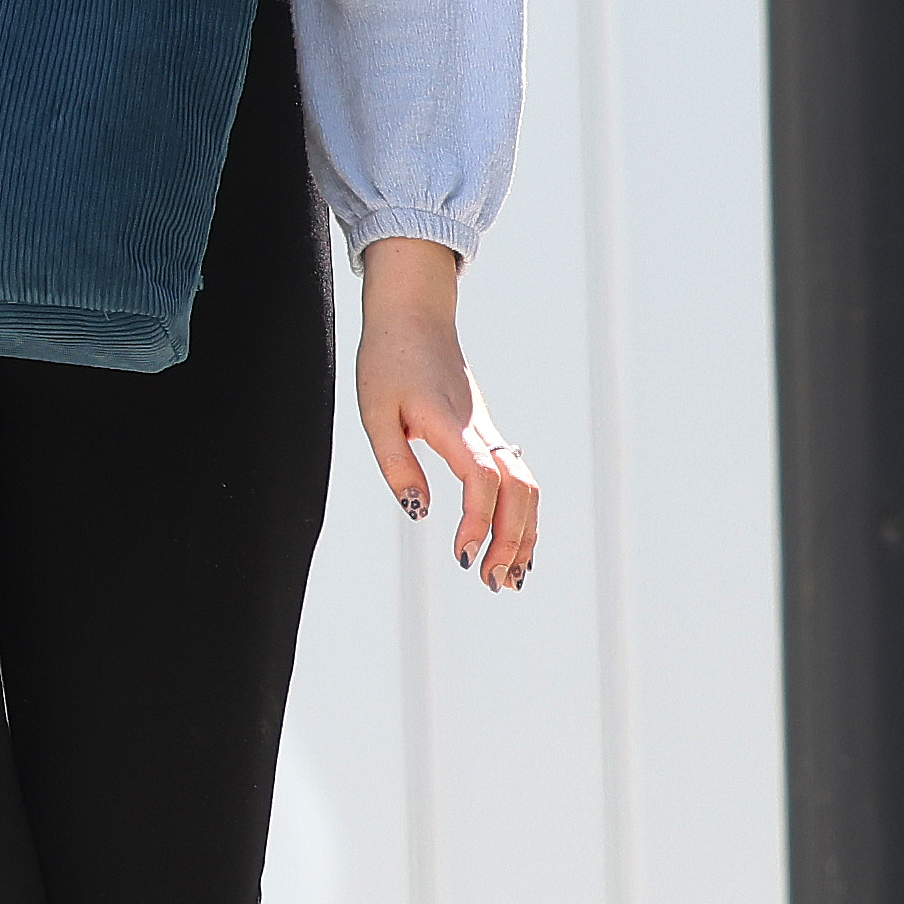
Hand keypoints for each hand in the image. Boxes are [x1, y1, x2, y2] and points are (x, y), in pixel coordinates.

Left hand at [356, 243, 541, 589]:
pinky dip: (523, 516)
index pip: (482, 478)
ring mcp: (491, 433)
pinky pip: (519, 480)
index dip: (478, 519)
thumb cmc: (388, 363)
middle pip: (520, 489)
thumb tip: (420, 512)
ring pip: (528, 487)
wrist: (414, 319)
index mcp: (451, 424)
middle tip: (492, 583)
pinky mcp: (490, 437)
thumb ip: (395, 462)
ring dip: (525, 534)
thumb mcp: (375, 412)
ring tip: (509, 578)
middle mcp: (481, 431)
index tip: (462, 554)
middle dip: (513, 540)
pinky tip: (513, 547)